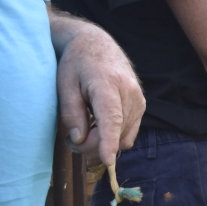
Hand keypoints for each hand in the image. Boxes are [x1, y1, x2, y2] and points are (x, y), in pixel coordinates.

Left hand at [55, 20, 144, 169]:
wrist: (98, 45)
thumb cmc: (77, 63)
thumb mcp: (64, 85)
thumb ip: (71, 113)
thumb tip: (79, 140)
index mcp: (108, 84)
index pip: (111, 118)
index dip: (108, 141)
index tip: (107, 160)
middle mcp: (130, 93)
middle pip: (116, 133)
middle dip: (94, 145)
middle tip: (71, 141)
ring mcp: (139, 101)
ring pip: (123, 137)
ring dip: (103, 142)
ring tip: (84, 130)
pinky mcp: (141, 106)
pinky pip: (129, 133)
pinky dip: (113, 135)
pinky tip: (98, 125)